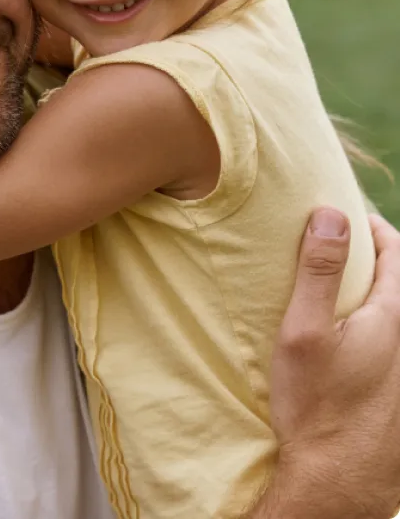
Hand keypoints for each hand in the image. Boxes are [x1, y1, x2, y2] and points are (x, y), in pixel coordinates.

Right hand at [262, 209, 399, 517]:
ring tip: (338, 287)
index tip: (346, 218)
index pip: (397, 253)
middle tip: (338, 248)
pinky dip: (374, 322)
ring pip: (395, 314)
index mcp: (392, 317)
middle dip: (374, 257)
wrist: (338, 480)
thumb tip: (331, 214)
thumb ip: (319, 270)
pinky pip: (391, 341)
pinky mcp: (398, 392)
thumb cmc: (316, 404)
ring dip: (374, 291)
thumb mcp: (305, 330)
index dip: (373, 228)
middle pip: (399, 282)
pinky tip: (346, 336)